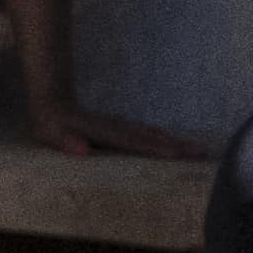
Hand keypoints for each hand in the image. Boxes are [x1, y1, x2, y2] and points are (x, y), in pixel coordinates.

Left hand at [27, 96, 198, 159]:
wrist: (54, 99)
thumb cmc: (50, 123)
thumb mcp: (50, 132)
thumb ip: (65, 141)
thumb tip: (80, 150)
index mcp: (104, 132)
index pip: (133, 142)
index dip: (154, 148)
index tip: (176, 154)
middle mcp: (118, 128)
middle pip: (151, 137)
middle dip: (178, 145)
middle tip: (203, 151)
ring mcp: (122, 125)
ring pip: (153, 133)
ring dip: (176, 141)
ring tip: (198, 148)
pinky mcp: (121, 127)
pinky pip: (147, 133)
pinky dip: (163, 138)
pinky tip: (173, 142)